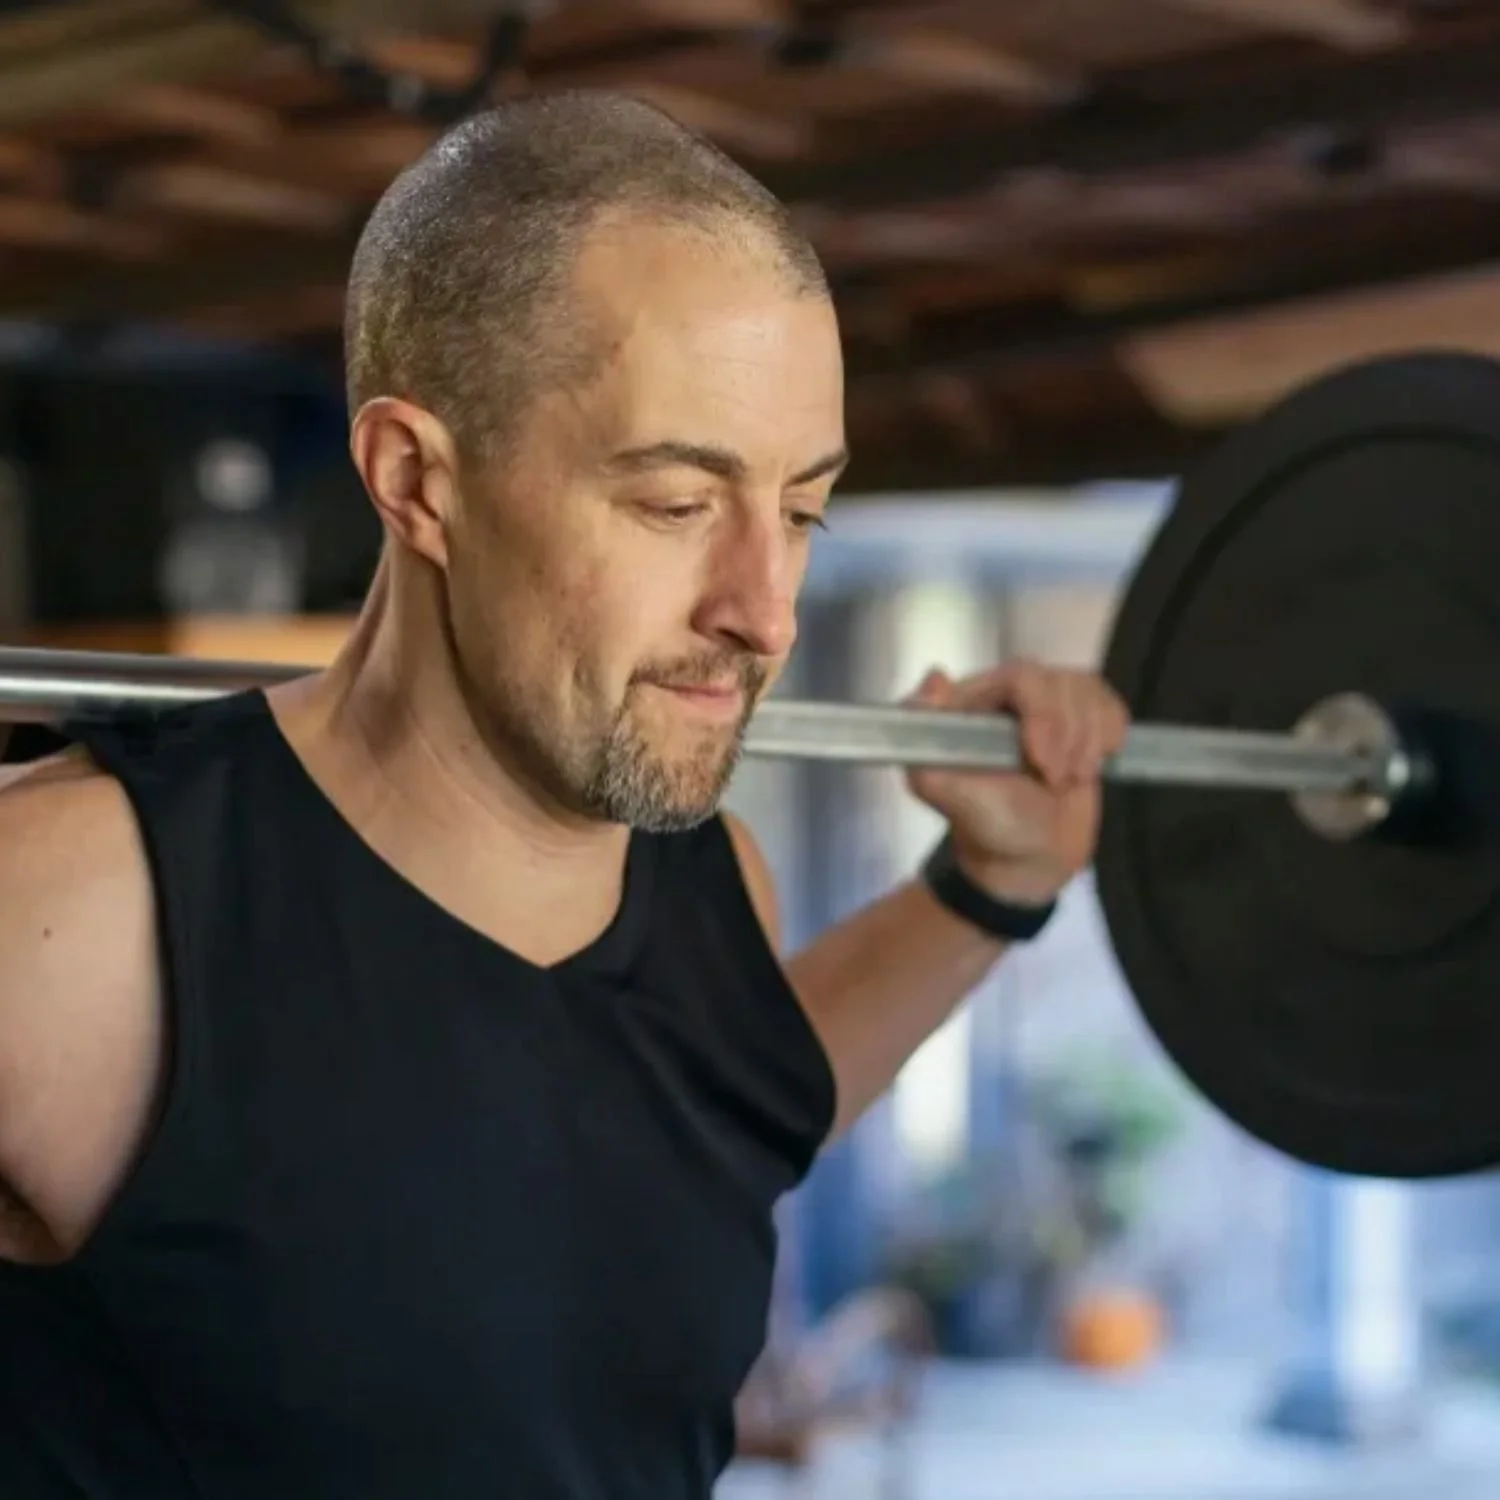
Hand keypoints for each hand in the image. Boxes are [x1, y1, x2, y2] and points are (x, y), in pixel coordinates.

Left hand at [905, 660, 1129, 906]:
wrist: (1029, 857)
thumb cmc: (984, 823)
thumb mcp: (942, 791)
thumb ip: (928, 741)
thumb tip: (935, 679)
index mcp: (972, 701)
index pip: (1020, 677)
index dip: (1042, 712)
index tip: (1042, 761)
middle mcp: (1009, 692)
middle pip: (1060, 682)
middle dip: (1067, 735)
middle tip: (1056, 781)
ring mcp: (1047, 702)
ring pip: (1087, 690)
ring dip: (1088, 742)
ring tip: (1069, 780)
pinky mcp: (1080, 717)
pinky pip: (1108, 702)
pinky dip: (1110, 733)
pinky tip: (1091, 765)